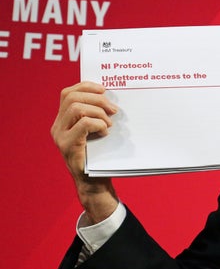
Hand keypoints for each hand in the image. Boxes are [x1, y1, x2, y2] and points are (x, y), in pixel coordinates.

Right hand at [50, 81, 118, 222]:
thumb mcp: (96, 131)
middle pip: (71, 97)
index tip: (105, 90)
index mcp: (63, 120)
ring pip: (76, 108)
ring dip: (98, 112)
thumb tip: (111, 98)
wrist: (94, 182)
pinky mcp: (67, 145)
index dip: (87, 86)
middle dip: (97, 99)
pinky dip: (98, 124)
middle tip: (113, 110)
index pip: (68, 93)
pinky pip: (83, 124)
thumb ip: (96, 115)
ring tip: (109, 124)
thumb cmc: (99, 155)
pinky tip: (105, 133)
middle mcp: (57, 126)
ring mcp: (60, 136)